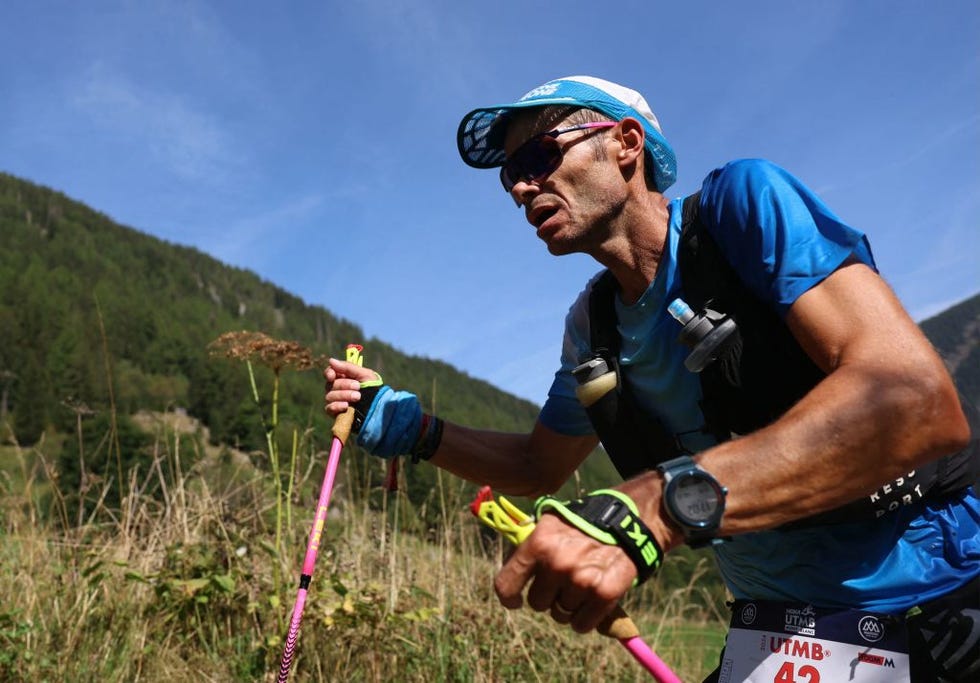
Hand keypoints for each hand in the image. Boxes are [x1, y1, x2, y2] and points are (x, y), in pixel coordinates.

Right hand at [323, 358, 422, 458]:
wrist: (380, 407)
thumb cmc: (374, 388)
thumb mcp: (365, 375)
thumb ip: (348, 367)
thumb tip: (331, 360)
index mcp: (343, 378)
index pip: (329, 373)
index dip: (329, 373)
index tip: (333, 375)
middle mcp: (336, 389)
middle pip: (330, 384)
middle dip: (344, 385)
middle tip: (358, 387)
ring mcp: (335, 401)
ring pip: (329, 396)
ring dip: (343, 395)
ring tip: (358, 397)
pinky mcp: (336, 413)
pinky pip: (329, 408)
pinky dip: (336, 406)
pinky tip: (346, 406)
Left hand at [493, 513, 636, 633]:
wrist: (626, 523)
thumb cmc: (582, 525)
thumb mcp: (550, 524)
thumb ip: (530, 549)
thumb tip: (512, 578)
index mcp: (538, 542)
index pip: (507, 583)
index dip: (509, 597)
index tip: (515, 601)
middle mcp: (557, 562)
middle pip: (537, 603)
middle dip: (548, 597)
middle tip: (564, 583)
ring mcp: (581, 579)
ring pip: (561, 615)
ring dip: (569, 607)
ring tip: (582, 586)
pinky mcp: (604, 593)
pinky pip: (582, 625)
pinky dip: (586, 620)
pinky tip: (592, 602)